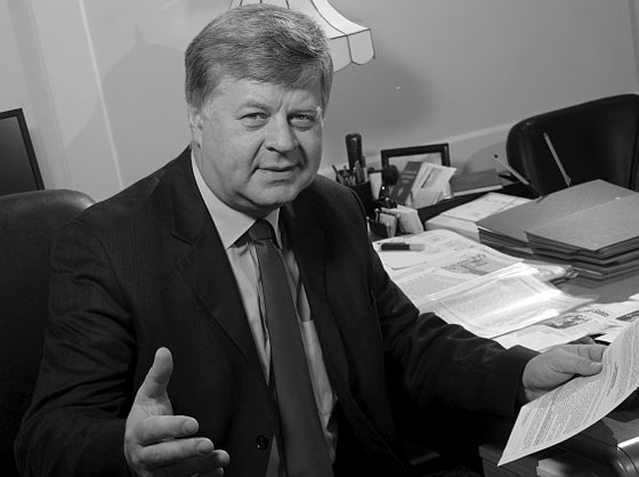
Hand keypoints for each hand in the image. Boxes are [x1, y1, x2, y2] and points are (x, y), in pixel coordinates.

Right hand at [124, 347, 229, 475]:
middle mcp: (145, 456)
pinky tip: (218, 471)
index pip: (155, 431)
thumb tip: (164, 351)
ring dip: (201, 467)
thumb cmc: (146, 419)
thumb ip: (158, 376)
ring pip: (177, 474)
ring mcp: (156, 473)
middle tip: (208, 444)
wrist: (133, 452)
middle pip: (164, 456)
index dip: (173, 427)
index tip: (194, 423)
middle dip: (186, 451)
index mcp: (140, 432)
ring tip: (221, 457)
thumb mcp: (148, 397)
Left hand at [521, 343, 605, 401]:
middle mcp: (584, 368)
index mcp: (581, 353)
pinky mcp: (578, 395)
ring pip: (599, 386)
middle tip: (611, 381)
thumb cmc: (539, 367)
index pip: (603, 354)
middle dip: (609, 376)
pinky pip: (590, 398)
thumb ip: (578, 363)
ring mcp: (582, 382)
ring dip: (601, 390)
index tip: (618, 366)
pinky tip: (593, 403)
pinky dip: (592, 400)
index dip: (613, 359)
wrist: (525, 385)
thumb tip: (598, 366)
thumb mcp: (558, 360)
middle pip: (604, 372)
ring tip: (603, 393)